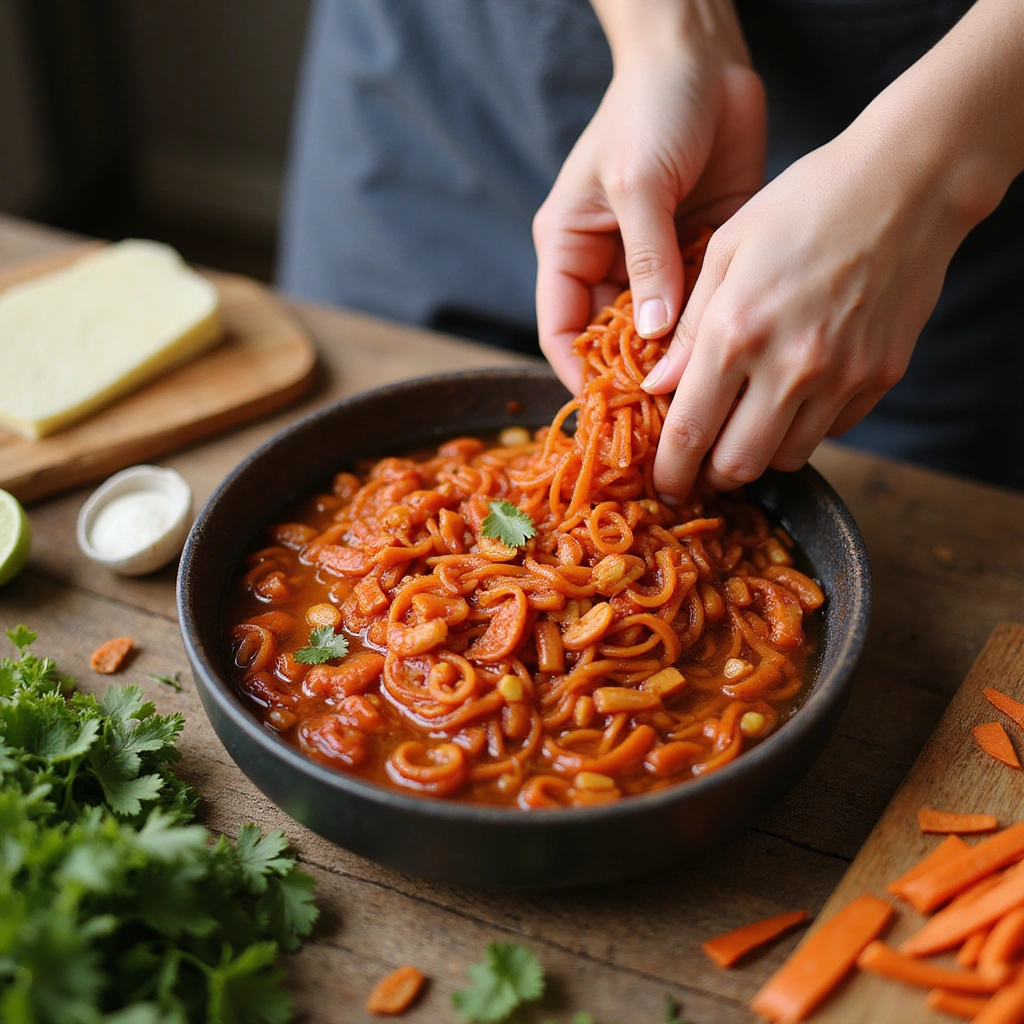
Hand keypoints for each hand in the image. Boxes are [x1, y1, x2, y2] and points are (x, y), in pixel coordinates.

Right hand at [534, 18, 765, 392]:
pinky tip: (732, 359)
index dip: (581, 374)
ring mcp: (657, 261)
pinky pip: (701, 305)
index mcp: (571, 248)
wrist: (704, 55)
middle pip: (613, 342)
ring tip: (703, 400)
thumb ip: (647, 260)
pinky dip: (712, 331)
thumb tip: (655, 336)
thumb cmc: (651, 107)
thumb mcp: (637, 184)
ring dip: (677, 363)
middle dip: (635, 379)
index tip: (612, 411)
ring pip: (660, 332)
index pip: (563, 331)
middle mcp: (611, 263)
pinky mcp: (699, 253)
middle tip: (667, 420)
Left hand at [641, 127, 967, 497]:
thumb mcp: (726, 250)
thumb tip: (658, 387)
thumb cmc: (807, 203)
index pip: (689, 433)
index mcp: (736, 332)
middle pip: (738, 465)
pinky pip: (832, 431)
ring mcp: (841, 377)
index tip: (663, 485)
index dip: (670, 472)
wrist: (909, 183)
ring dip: (759, 454)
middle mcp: (788, 367)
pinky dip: (805, 428)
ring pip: (787, 457)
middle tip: (701, 464)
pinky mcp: (880, 377)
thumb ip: (688, 328)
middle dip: (711, 475)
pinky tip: (794, 396)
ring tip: (746, 425)